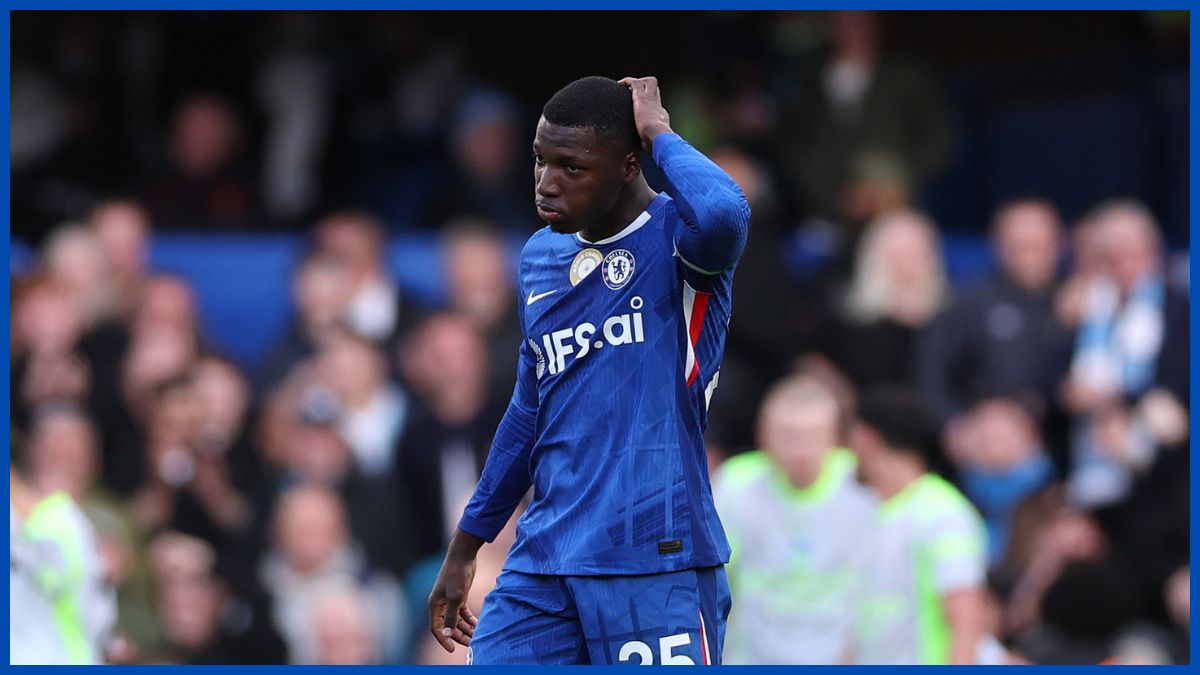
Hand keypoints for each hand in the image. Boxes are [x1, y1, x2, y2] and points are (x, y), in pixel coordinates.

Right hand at [428, 531, 483, 652]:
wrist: (463, 555)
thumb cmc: (456, 574)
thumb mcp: (456, 597)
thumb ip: (451, 617)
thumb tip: (447, 634)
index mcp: (434, 605)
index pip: (436, 628)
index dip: (443, 640)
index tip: (452, 649)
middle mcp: (440, 605)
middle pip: (448, 626)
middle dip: (458, 636)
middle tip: (471, 644)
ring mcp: (450, 601)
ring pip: (456, 621)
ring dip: (465, 629)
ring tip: (476, 636)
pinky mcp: (459, 596)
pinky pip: (463, 613)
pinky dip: (469, 620)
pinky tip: (477, 625)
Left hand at [619, 76, 672, 152]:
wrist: (658, 137)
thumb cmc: (655, 145)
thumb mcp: (650, 145)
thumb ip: (644, 147)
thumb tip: (637, 158)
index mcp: (661, 117)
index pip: (656, 106)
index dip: (648, 105)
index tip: (637, 109)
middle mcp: (657, 106)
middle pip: (655, 90)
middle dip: (645, 89)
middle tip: (632, 94)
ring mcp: (651, 100)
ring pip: (649, 82)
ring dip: (637, 83)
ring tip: (624, 87)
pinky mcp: (642, 96)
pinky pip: (634, 82)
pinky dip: (626, 82)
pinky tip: (618, 86)